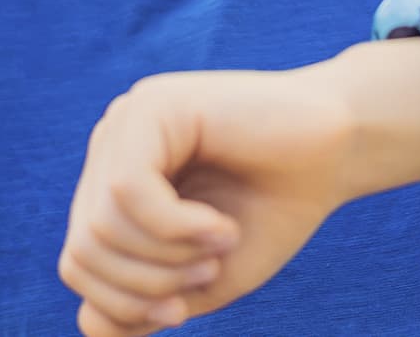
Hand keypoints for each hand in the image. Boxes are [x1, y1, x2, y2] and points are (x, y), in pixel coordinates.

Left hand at [58, 68, 358, 336]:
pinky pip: (130, 190)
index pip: (79, 263)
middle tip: (207, 276)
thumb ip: (144, 306)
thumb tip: (88, 324)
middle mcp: (112, 148)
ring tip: (221, 246)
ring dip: (168, 258)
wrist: (340, 150)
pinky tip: (222, 227)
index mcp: (114, 185)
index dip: (122, 305)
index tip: (181, 311)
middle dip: (144, 287)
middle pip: (83, 248)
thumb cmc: (275, 209)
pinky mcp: (156, 105)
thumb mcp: (202, 277)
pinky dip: (179, 228)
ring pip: (102, 222)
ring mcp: (130, 121)